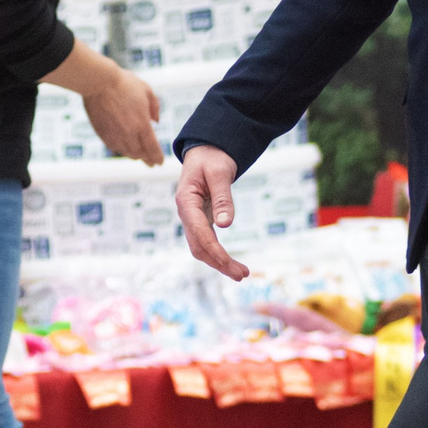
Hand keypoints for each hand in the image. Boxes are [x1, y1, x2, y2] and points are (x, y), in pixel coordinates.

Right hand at [85, 69, 164, 164]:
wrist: (98, 82)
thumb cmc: (124, 83)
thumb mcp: (147, 91)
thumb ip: (155, 107)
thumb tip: (155, 121)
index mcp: (142, 124)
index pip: (152, 148)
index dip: (157, 157)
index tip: (160, 162)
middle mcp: (128, 134)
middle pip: (140, 154)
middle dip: (147, 160)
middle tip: (151, 163)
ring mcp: (114, 135)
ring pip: (127, 152)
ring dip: (135, 156)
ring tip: (139, 157)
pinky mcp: (102, 133)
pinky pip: (114, 147)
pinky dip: (121, 150)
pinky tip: (124, 149)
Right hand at [174, 145, 249, 280]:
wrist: (206, 152)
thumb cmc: (212, 159)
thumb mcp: (220, 173)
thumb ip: (222, 198)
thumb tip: (226, 225)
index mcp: (186, 201)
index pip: (199, 232)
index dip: (214, 250)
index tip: (230, 263)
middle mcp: (186, 213)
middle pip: (198, 246)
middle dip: (219, 262)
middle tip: (242, 275)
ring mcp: (191, 219)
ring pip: (201, 248)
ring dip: (219, 262)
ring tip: (241, 274)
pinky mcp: (200, 221)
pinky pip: (206, 242)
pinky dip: (218, 254)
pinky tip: (231, 263)